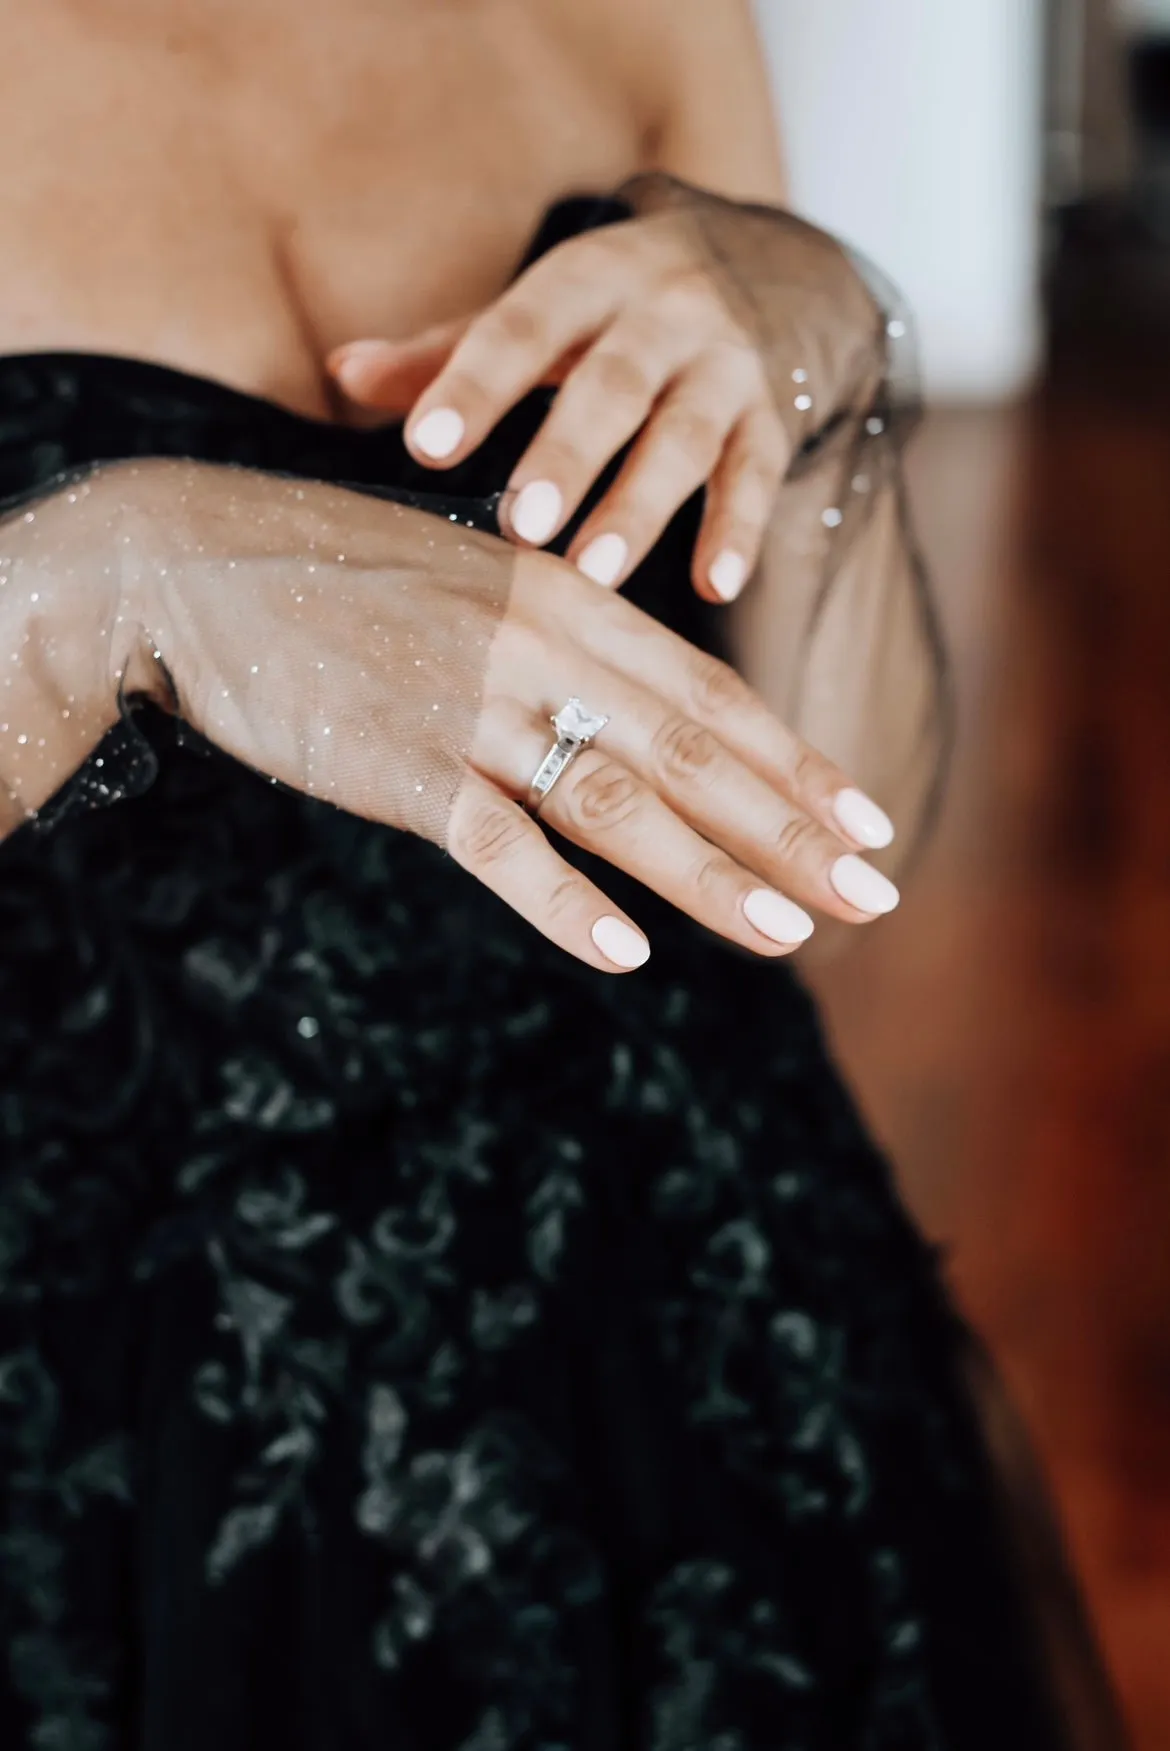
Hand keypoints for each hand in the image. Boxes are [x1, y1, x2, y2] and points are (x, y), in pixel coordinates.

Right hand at [120, 464, 894, 971]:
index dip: (798, 764)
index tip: (867, 822)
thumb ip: (555, 647)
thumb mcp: (471, 590)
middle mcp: (539, 648)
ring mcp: (471, 707)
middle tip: (873, 895)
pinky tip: (624, 953)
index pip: (711, 693)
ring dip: (708, 873)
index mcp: (567, 600)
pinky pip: (497, 844)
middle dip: (791, 830)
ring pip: (617, 798)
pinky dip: (561, 900)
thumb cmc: (336, 579)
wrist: (193, 563)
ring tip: (788, 933)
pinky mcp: (400, 763)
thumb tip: (628, 719)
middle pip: (693, 751)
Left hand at [328, 211, 789, 605]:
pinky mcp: (770, 419)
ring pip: (686, 436)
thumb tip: (342, 372)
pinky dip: (740, 531)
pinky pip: (758, 474)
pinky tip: (713, 587)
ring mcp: (725, 367)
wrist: (763, 268)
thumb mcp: (537, 311)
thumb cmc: (610, 310)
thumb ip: (445, 350)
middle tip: (520, 525)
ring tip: (597, 572)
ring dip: (643, 506)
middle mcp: (664, 314)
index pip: (522, 327)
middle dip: (569, 454)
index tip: (427, 444)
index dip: (475, 385)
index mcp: (587, 278)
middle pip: (614, 385)